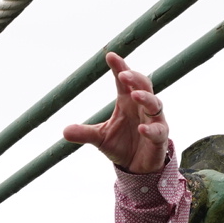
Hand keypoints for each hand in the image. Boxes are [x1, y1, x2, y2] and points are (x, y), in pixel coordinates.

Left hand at [62, 52, 168, 173]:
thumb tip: (63, 131)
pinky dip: (150, 129)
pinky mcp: (160, 137)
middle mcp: (142, 107)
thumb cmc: (122, 145)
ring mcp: (154, 120)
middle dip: (134, 78)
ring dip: (145, 98)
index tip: (110, 55)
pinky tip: (141, 128)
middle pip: (143, 85)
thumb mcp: (100, 138)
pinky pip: (158, 130)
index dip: (119, 67)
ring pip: (154, 103)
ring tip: (134, 95)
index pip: (124, 81)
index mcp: (127, 102)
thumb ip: (85, 133)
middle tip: (123, 74)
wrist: (138, 166)